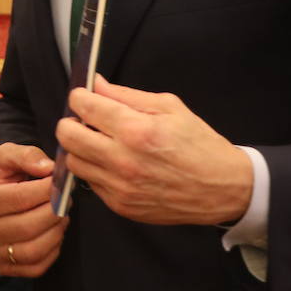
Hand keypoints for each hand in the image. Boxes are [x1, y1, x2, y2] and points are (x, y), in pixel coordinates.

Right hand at [0, 143, 66, 277]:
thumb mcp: (6, 158)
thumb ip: (26, 156)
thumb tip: (47, 168)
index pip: (19, 197)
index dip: (47, 189)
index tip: (61, 182)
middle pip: (29, 225)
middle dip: (55, 211)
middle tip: (66, 199)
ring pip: (35, 249)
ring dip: (57, 231)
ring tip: (61, 215)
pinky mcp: (5, 268)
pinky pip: (37, 266)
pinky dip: (53, 250)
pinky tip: (53, 233)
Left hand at [56, 78, 251, 225]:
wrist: (223, 189)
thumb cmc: (199, 144)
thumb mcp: (169, 107)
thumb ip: (126, 95)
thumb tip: (96, 84)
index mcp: (136, 130)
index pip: (84, 106)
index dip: (80, 96)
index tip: (84, 96)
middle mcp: (123, 160)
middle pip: (66, 135)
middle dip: (72, 121)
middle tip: (87, 119)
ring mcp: (120, 187)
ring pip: (72, 161)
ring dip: (80, 147)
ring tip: (99, 142)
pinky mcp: (120, 206)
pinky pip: (90, 182)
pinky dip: (95, 169)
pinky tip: (113, 162)